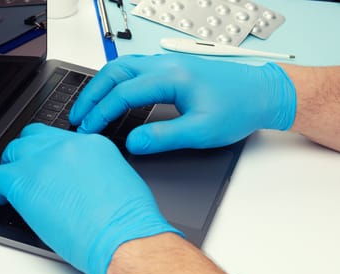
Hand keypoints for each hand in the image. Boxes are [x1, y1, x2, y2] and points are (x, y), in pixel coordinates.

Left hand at [0, 123, 182, 273]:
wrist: (123, 236)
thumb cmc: (129, 221)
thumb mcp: (121, 181)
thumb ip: (96, 173)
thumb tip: (80, 182)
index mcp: (92, 145)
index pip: (60, 140)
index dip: (50, 154)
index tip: (47, 167)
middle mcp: (66, 146)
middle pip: (34, 138)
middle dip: (28, 154)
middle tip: (28, 173)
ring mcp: (43, 160)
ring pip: (14, 152)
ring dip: (12, 167)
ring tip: (12, 185)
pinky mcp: (24, 181)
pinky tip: (3, 198)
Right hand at [69, 54, 295, 153]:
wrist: (262, 92)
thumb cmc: (238, 108)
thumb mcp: (201, 131)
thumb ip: (164, 137)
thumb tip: (132, 143)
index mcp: (171, 78)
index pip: (123, 93)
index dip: (101, 112)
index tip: (88, 129)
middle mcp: (165, 65)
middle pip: (114, 73)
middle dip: (91, 95)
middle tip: (77, 117)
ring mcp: (166, 64)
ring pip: (121, 67)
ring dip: (100, 85)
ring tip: (87, 106)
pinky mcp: (170, 69)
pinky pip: (132, 69)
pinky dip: (114, 81)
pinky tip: (111, 94)